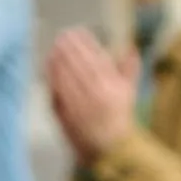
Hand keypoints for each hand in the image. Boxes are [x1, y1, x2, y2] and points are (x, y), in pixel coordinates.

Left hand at [44, 27, 135, 162]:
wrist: (109, 149)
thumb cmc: (119, 118)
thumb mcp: (129, 94)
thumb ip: (129, 70)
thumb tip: (131, 47)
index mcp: (114, 88)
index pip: (98, 59)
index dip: (87, 43)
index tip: (79, 31)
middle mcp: (98, 96)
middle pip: (81, 65)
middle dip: (71, 48)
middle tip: (63, 34)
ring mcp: (81, 106)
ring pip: (67, 77)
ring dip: (59, 59)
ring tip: (55, 46)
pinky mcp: (67, 115)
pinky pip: (58, 91)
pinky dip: (52, 76)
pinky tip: (49, 65)